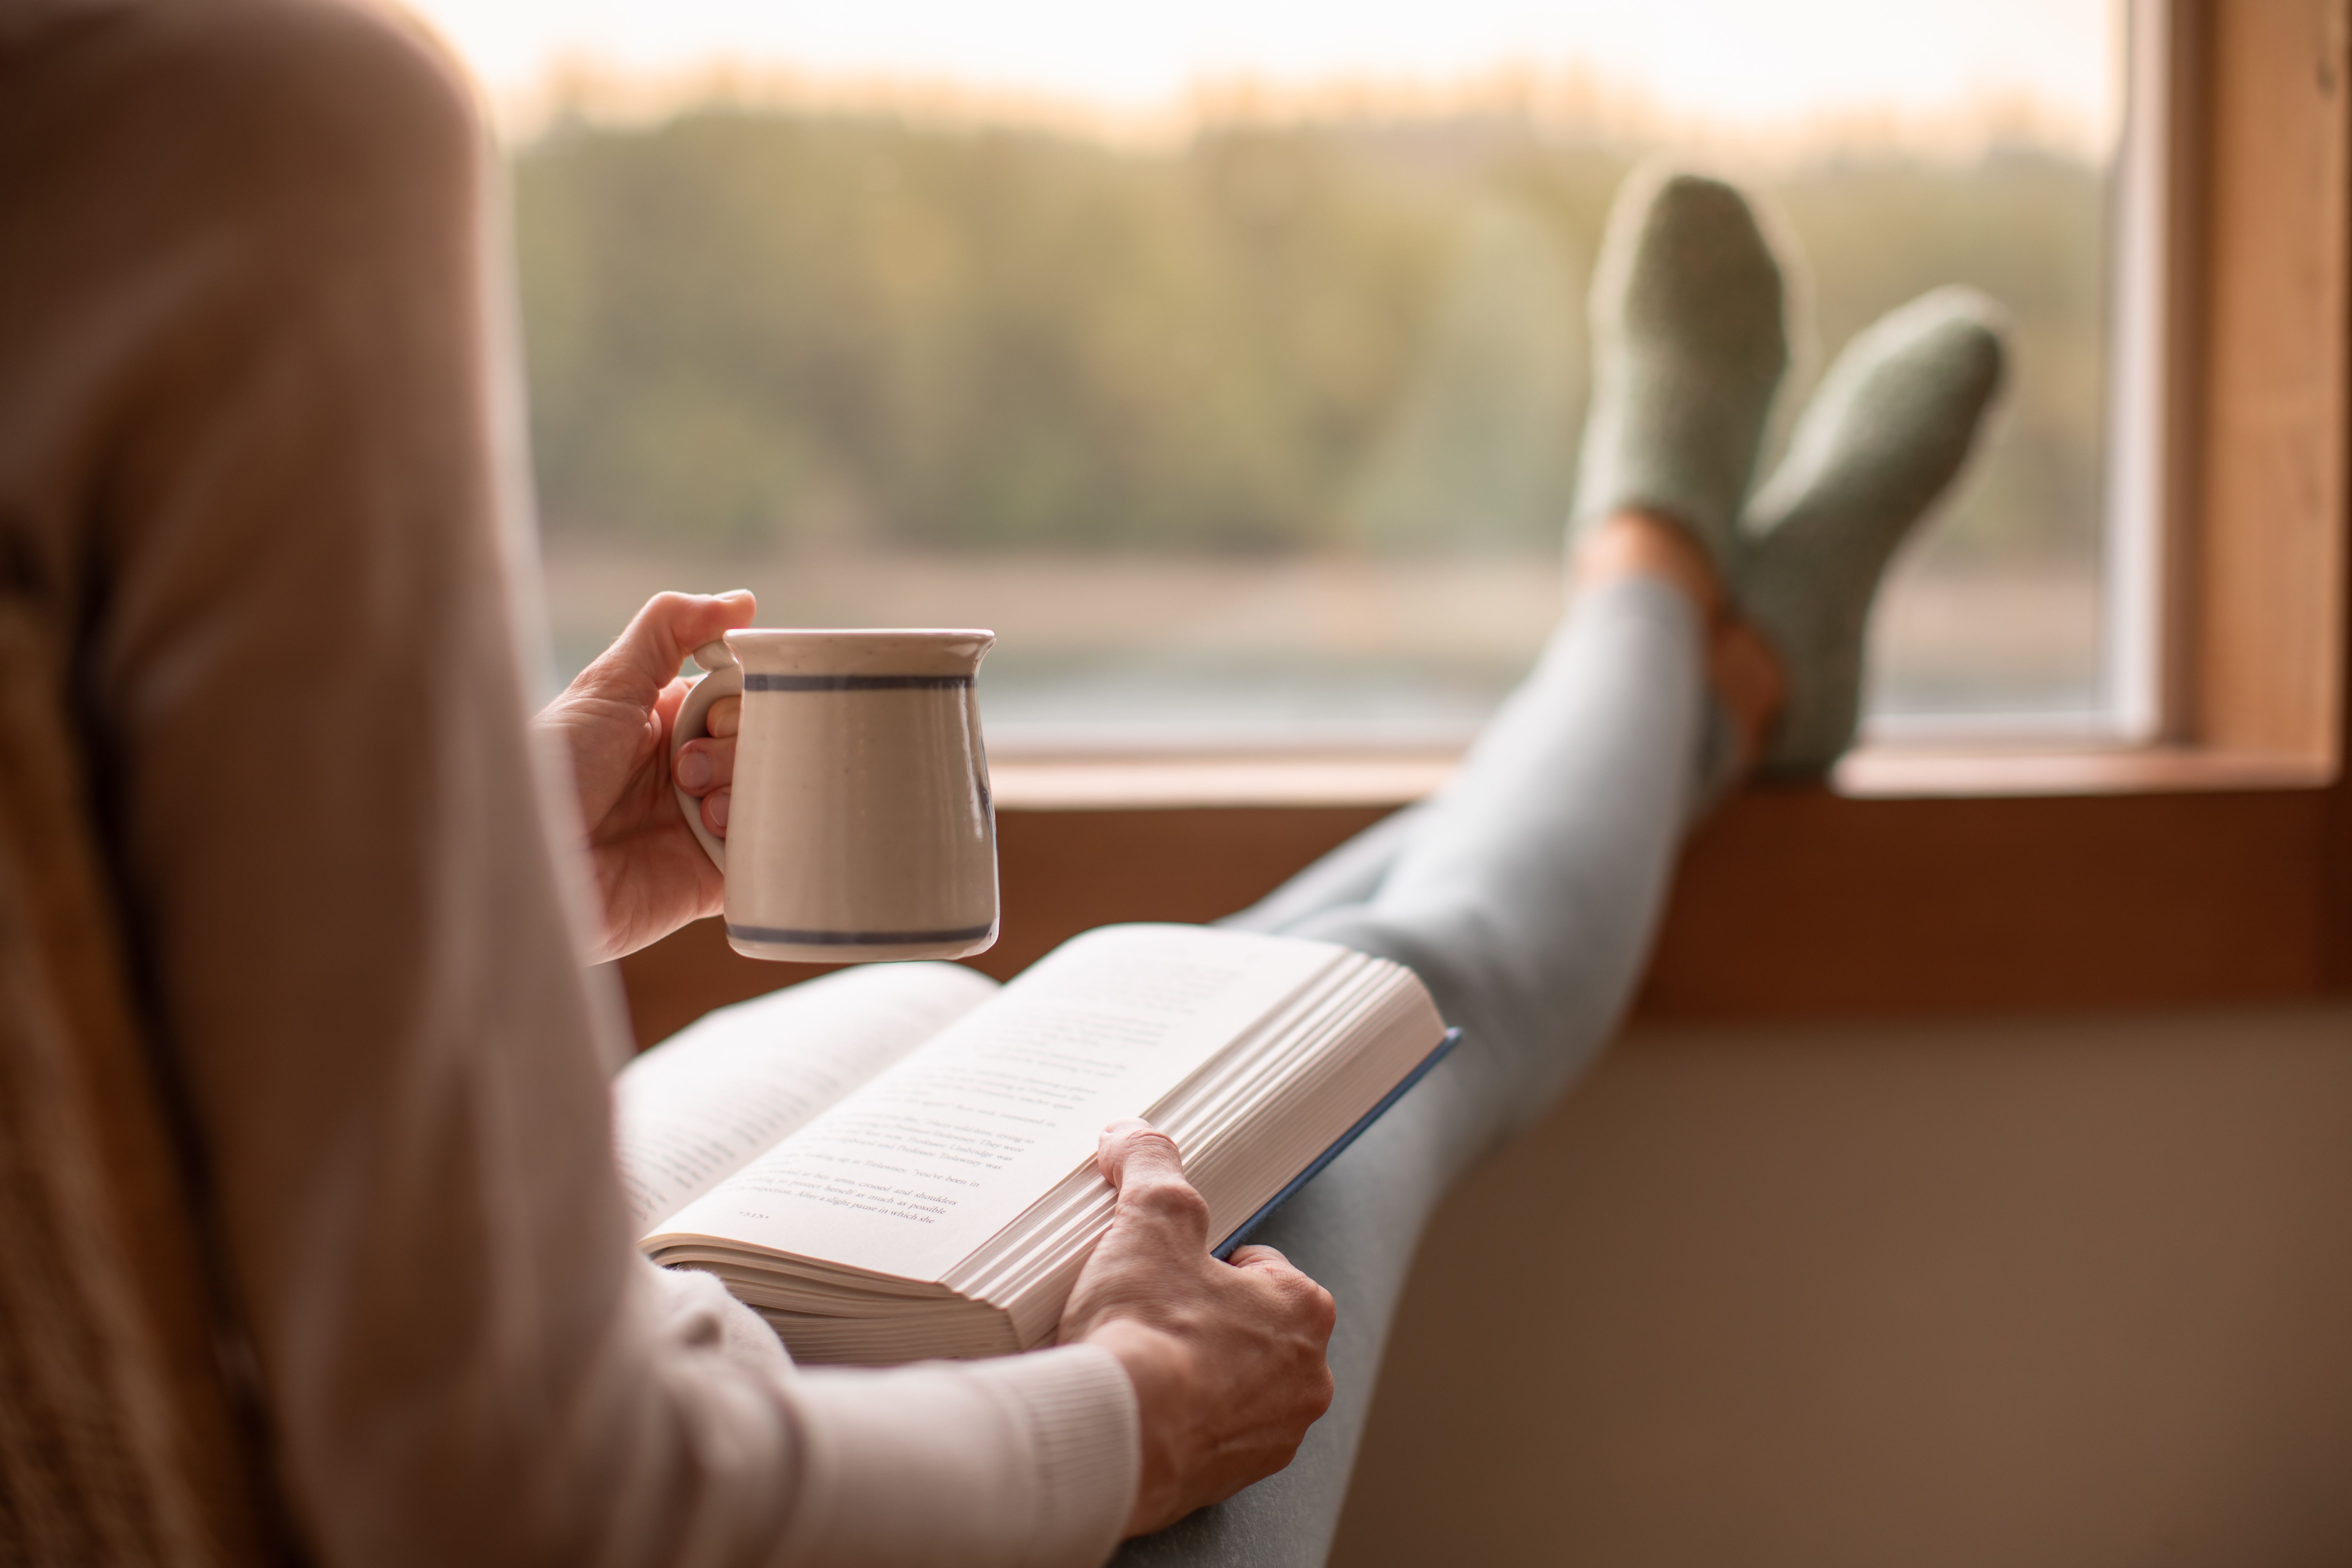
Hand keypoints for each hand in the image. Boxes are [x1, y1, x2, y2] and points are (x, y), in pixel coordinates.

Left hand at [533, 590, 754, 962]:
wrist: (529, 863)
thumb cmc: (556, 768)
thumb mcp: (608, 682)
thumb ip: (671, 627)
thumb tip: (744, 600)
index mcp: (668, 722)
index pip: (741, 696)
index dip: (740, 699)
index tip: (706, 715)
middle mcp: (691, 772)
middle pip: (762, 743)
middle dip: (734, 749)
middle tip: (687, 769)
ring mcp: (703, 826)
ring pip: (772, 792)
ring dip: (742, 792)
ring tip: (698, 811)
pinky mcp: (712, 879)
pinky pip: (769, 852)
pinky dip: (759, 838)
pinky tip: (715, 834)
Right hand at [1059, 1120, 1336, 1536]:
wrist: (1116, 1438)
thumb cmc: (1147, 1331)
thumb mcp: (1149, 1220)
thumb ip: (1148, 1165)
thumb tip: (1132, 1136)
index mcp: (1304, 1311)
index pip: (1260, 1266)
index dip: (1204, 1261)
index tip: (1167, 1269)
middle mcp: (1304, 1379)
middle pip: (1246, 1328)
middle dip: (1202, 1319)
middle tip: (1146, 1314)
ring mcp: (1270, 1436)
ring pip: (1229, 1386)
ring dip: (1191, 1374)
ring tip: (1136, 1362)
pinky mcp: (1229, 1480)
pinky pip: (1204, 1438)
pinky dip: (1175, 1423)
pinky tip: (1136, 1408)